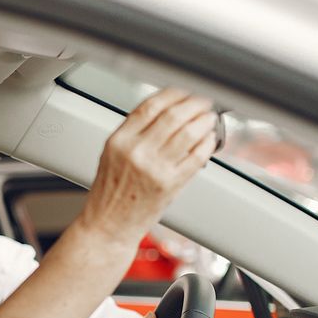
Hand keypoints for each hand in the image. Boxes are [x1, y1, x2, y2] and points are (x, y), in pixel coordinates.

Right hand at [80, 89, 216, 243]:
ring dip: (204, 121)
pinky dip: (207, 143)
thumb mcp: (112, 155)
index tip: (185, 92)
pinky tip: (209, 139)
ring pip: (189, 132)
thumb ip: (134, 132)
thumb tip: (165, 110)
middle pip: (173, 115)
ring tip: (209, 118)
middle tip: (203, 102)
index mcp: (119, 141)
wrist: (108, 225)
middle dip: (195, 103)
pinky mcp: (170, 184)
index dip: (173, 93)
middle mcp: (136, 152)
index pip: (151, 105)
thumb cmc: (110, 193)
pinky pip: (196, 156)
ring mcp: (154, 168)